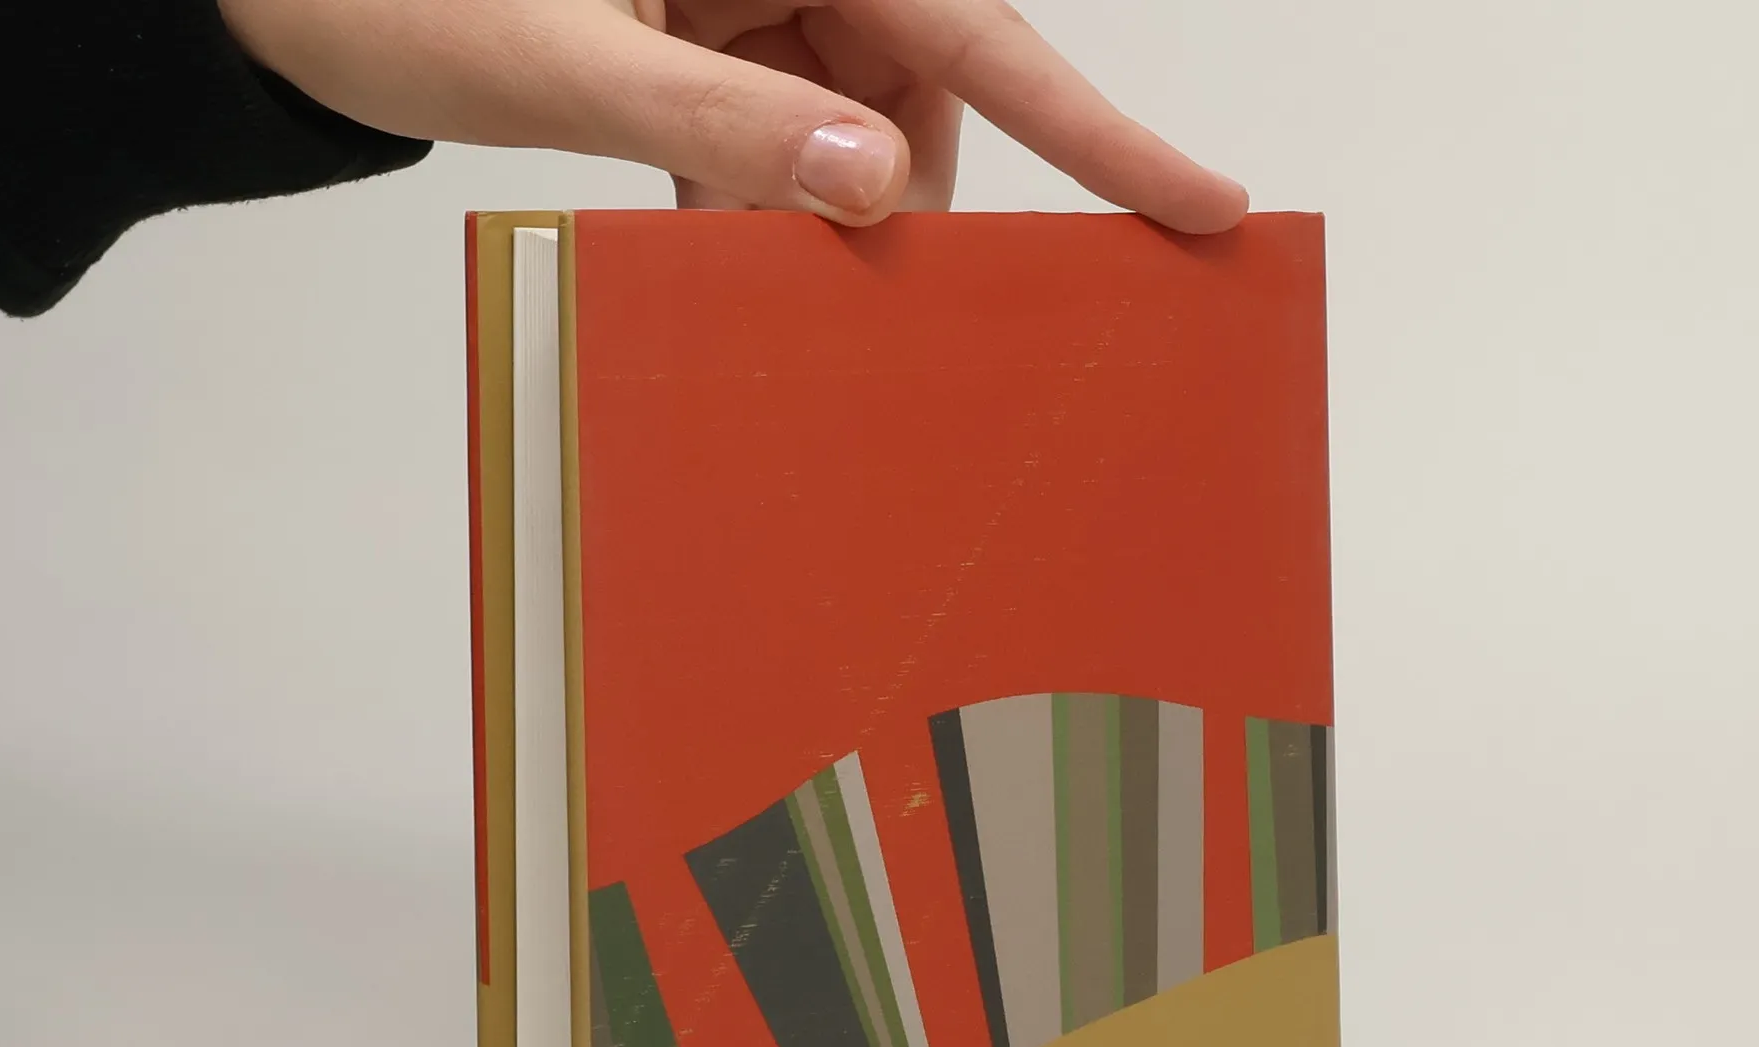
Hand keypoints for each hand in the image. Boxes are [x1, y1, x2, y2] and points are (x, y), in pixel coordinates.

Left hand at [218, 0, 1246, 231]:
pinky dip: (759, 198)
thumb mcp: (557, 48)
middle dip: (903, 202)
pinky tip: (715, 245)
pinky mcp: (696, 29)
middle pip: (919, 83)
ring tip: (748, 266)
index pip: (973, 26)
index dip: (1096, 123)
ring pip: (850, 121)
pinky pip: (775, 126)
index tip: (1201, 200)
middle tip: (888, 307)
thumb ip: (716, 119)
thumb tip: (871, 190)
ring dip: (818, 214)